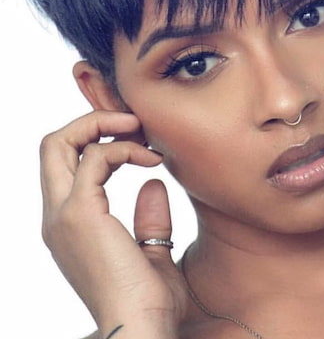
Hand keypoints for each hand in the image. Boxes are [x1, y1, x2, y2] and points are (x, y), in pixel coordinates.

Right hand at [40, 111, 187, 337]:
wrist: (142, 330)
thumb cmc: (150, 302)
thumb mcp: (153, 252)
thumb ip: (150, 220)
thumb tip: (154, 185)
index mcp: (70, 225)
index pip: (66, 164)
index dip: (98, 139)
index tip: (138, 139)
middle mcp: (58, 216)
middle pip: (53, 146)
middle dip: (92, 122)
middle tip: (133, 123)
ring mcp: (64, 215)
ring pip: (60, 143)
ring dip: (106, 125)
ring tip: (142, 131)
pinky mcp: (81, 213)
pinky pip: (95, 158)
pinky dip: (124, 148)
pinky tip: (153, 159)